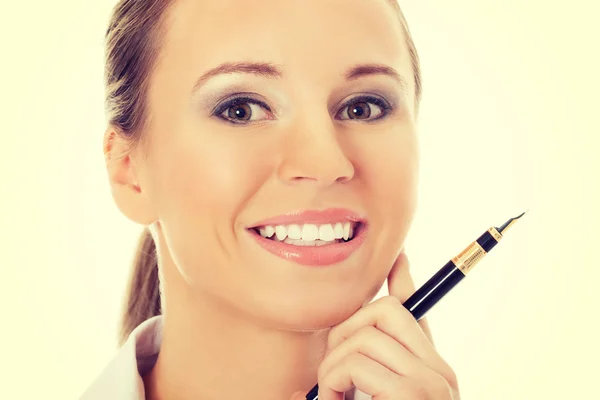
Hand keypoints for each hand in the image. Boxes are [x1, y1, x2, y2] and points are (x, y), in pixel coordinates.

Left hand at [293, 250, 459, 399]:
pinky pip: (355, 364)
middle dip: (346, 329)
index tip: (397, 255)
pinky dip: (332, 383)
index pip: (416, 310)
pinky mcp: (414, 395)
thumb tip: (331, 354)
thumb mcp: (367, 394)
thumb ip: (360, 373)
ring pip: (365, 336)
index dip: (402, 279)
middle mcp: (439, 373)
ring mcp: (431, 383)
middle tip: (332, 370)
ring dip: (333, 366)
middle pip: (388, 310)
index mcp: (429, 370)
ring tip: (332, 396)